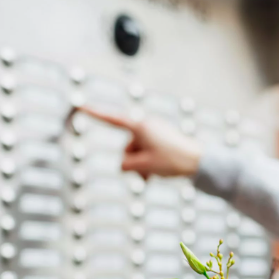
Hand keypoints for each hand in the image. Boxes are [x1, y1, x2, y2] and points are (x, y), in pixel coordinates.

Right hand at [76, 106, 203, 178]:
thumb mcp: (144, 166)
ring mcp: (154, 131)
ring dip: (143, 166)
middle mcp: (146, 125)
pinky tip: (159, 171)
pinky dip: (150, 162)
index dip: (93, 114)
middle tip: (150, 171)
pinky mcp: (161, 138)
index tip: (79, 106)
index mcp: (140, 126)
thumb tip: (124, 164)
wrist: (200, 161)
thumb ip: (126, 165)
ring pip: (138, 153)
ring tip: (157, 173)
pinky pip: (148, 152)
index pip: (111, 120)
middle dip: (134, 162)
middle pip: (127, 148)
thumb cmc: (172, 161)